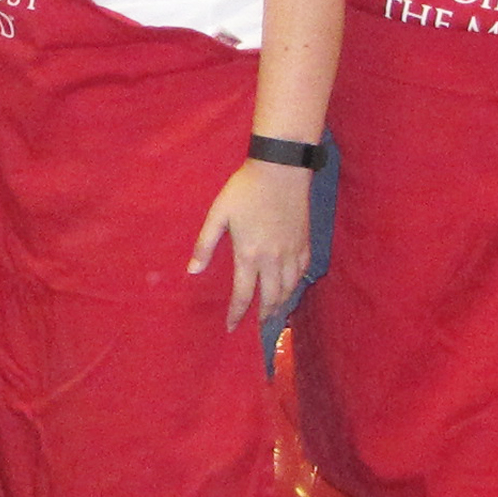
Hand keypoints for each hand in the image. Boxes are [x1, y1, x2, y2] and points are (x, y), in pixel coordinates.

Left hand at [186, 158, 312, 330]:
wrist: (281, 169)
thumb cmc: (245, 189)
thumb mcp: (218, 214)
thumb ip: (205, 244)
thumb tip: (192, 271)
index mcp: (249, 255)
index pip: (243, 295)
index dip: (237, 314)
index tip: (231, 327)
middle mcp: (273, 259)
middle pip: (271, 298)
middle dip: (263, 315)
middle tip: (257, 324)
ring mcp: (292, 252)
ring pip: (290, 288)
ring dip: (281, 303)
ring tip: (274, 311)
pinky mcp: (305, 242)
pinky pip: (303, 272)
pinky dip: (296, 284)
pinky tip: (291, 287)